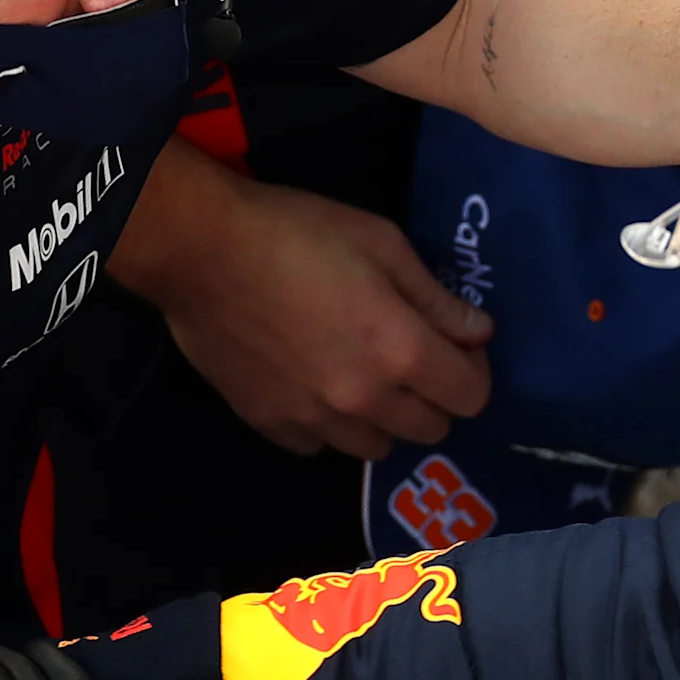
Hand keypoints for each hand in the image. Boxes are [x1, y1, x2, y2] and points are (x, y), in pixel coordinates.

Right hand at [113, 142, 491, 460]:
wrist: (200, 251)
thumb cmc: (296, 232)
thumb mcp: (381, 243)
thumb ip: (436, 298)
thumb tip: (479, 333)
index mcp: (399, 351)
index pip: (470, 397)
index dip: (473, 372)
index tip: (458, 346)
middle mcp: (363, 400)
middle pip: (429, 430)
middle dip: (434, 397)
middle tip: (412, 359)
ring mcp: (314, 419)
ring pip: (376, 447)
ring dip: (383, 419)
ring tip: (364, 377)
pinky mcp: (270, 424)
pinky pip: (319, 446)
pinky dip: (328, 426)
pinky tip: (315, 387)